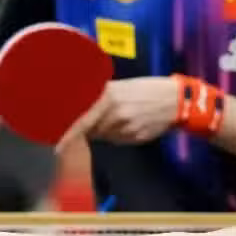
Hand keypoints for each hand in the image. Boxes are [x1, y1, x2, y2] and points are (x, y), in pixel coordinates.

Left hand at [56, 76, 178, 151]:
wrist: (177, 100)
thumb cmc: (148, 89)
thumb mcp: (123, 87)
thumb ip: (103, 96)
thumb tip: (82, 109)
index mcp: (108, 97)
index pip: (82, 122)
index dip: (69, 136)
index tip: (58, 148)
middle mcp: (115, 114)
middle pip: (92, 130)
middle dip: (93, 126)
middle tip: (105, 116)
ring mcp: (126, 128)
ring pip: (106, 135)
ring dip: (107, 129)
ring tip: (123, 116)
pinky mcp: (134, 138)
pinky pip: (118, 140)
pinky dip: (120, 133)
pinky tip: (132, 122)